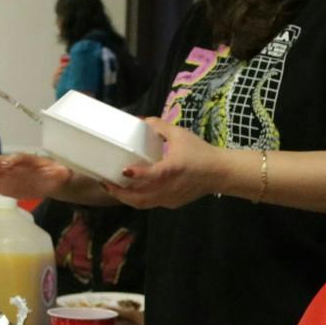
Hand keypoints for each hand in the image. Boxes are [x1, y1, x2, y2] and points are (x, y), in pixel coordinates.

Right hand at [0, 152, 71, 200]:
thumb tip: (62, 172)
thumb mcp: (61, 173)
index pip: (16, 159)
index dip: (10, 161)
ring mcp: (5, 177)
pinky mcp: (2, 188)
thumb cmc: (57, 174)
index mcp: (26, 160)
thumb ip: (60, 172)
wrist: (52, 181)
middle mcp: (12, 166)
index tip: (7, 165)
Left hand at [101, 120, 225, 209]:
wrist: (220, 173)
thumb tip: (142, 121)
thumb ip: (160, 126)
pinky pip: (150, 203)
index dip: (137, 174)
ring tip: (111, 188)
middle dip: (120, 192)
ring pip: (143, 204)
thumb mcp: (180, 135)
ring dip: (125, 198)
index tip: (123, 170)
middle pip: (140, 197)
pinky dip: (137, 199)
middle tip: (105, 182)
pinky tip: (128, 191)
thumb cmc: (200, 152)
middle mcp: (170, 188)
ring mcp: (170, 198)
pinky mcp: (172, 203)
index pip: (153, 175)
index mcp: (173, 169)